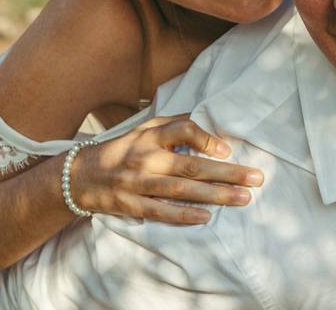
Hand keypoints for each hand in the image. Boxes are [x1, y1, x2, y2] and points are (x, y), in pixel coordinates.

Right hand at [70, 114, 262, 223]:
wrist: (79, 177)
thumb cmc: (121, 150)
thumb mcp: (142, 130)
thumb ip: (172, 124)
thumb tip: (205, 118)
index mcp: (149, 137)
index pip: (181, 130)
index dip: (205, 138)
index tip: (227, 150)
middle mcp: (145, 158)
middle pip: (191, 165)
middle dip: (227, 173)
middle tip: (256, 178)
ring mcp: (138, 184)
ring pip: (182, 190)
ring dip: (215, 195)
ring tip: (243, 198)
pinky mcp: (132, 206)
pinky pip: (162, 212)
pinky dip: (184, 215)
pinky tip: (208, 217)